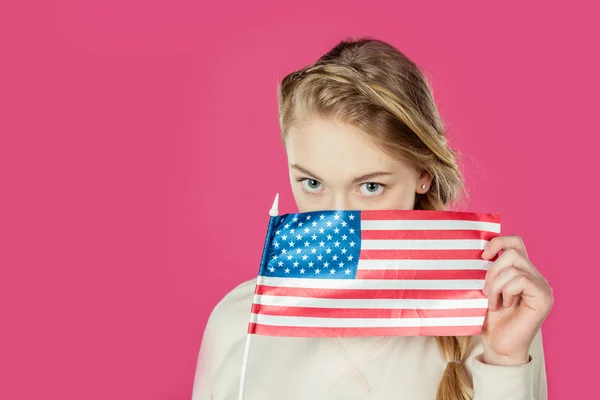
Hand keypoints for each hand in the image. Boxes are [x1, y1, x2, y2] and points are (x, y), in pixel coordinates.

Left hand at [480, 235, 552, 365]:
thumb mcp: (484, 288)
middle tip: (486, 291)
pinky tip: (503, 305)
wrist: (497, 346)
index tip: (482, 256)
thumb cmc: (490, 319)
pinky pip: (521, 280)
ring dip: (496, 284)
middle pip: (513, 251)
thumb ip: (488, 269)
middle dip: (492, 270)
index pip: (516, 242)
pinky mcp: (544, 297)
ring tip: (493, 301)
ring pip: (514, 266)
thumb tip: (476, 250)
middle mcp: (536, 276)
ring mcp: (542, 286)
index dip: (498, 242)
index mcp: (522, 271)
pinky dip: (506, 291)